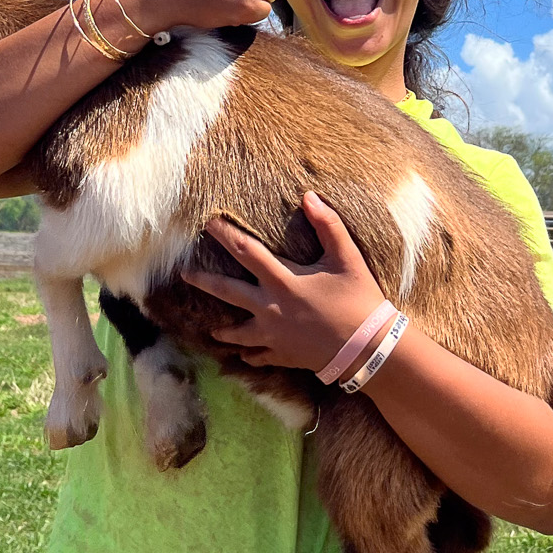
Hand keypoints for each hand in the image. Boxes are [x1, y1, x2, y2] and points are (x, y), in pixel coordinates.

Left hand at [180, 192, 391, 372]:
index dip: (225, 235)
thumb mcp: (347, 258)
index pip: (246, 252)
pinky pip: (259, 356)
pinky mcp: (283, 355)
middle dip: (204, 280)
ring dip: (224, 330)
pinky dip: (250, 355)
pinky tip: (244, 356)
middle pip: (228, 292)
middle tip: (184, 274)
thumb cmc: (358, 300)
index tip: (207, 222)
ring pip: (238, 332)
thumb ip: (328, 225)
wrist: (367, 349)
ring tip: (213, 330)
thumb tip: (308, 196)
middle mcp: (270, 308)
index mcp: (283, 281)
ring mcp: (273, 336)